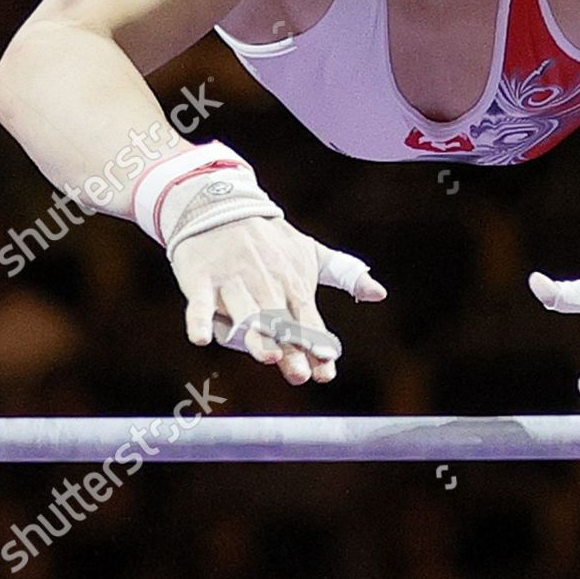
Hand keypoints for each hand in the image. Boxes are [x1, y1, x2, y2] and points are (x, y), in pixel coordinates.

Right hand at [171, 215, 385, 384]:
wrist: (221, 205)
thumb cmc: (270, 239)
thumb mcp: (310, 252)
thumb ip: (344, 273)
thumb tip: (380, 293)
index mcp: (293, 283)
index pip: (308, 320)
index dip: (316, 345)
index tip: (326, 371)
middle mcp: (265, 285)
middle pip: (278, 322)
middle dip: (289, 347)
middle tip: (299, 373)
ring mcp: (232, 281)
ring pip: (244, 313)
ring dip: (255, 334)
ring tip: (268, 356)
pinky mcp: (201, 278)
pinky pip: (199, 303)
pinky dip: (199, 319)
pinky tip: (202, 338)